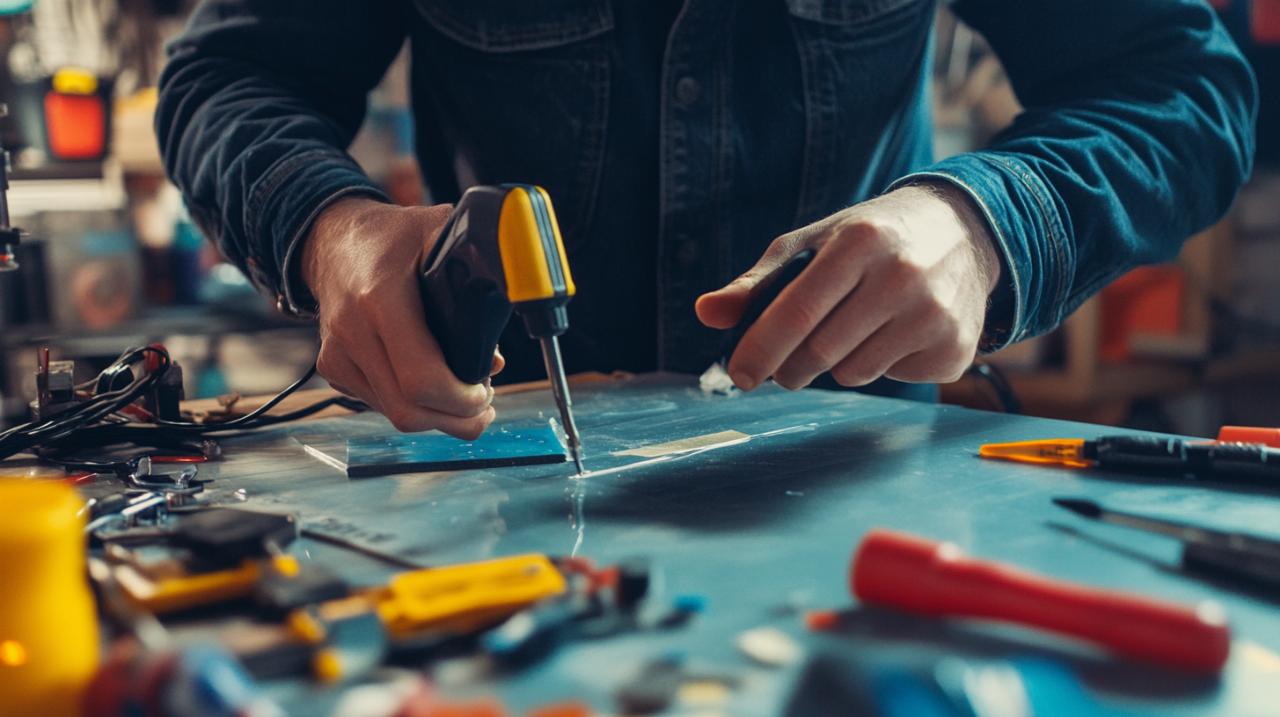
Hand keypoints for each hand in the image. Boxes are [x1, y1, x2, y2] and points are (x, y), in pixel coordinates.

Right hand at [302, 197, 502, 437]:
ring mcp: (338, 355)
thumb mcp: (441, 235)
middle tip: (483, 405)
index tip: (485, 392)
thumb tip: (496, 354)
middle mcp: (353, 332)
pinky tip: (432, 381)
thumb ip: (479, 279)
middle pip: (409, 411)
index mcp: (380, 300)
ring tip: (463, 393)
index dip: (462, 399)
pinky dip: (413, 403)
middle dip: (455, 419)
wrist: (334, 240)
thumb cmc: (393, 238)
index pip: (422, 379)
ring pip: (396, 415)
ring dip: (437, 415)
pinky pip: (381, 404)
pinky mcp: (334, 369)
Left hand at [695, 183, 1000, 390]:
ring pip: (852, 373)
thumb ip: (759, 283)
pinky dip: (878, 365)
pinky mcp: (953, 349)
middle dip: (789, 368)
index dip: (760, 350)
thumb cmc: (870, 238)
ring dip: (835, 365)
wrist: (963, 231)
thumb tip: (704, 312)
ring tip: (851, 330)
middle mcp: (902, 277)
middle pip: (819, 353)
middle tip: (784, 366)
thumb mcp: (814, 243)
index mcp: (859, 242)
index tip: (737, 375)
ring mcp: (934, 316)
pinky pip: (890, 379)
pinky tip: (893, 332)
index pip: (796, 312)